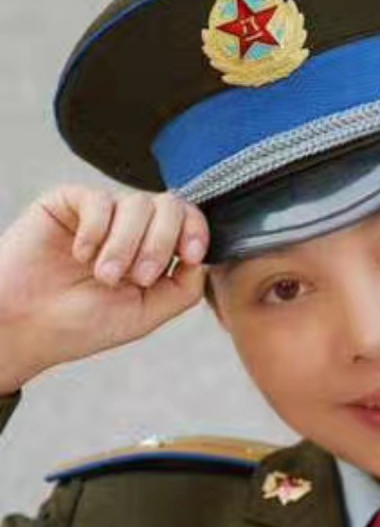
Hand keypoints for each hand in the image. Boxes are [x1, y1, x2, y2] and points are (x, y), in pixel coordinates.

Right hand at [0, 186, 209, 392]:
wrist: (27, 326)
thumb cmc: (85, 323)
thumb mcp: (147, 313)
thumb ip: (184, 287)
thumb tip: (204, 259)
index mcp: (157, 251)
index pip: (190, 223)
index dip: (197, 232)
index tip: (191, 255)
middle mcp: (135, 227)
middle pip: (170, 207)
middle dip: (161, 244)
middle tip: (137, 277)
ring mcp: (105, 213)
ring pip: (138, 204)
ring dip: (125, 245)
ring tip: (104, 275)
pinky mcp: (71, 202)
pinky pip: (99, 200)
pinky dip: (95, 231)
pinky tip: (79, 255)